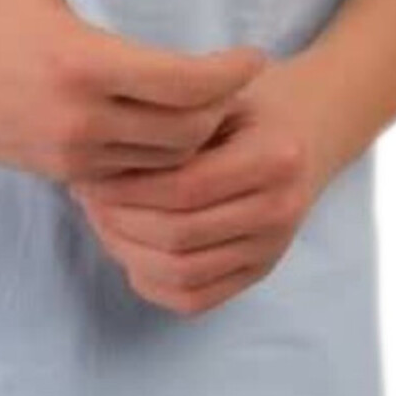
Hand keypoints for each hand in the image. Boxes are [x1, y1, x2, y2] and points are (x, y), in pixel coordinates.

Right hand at [0, 0, 267, 183]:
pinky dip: (155, 158)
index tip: (254, 57)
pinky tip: (162, 129)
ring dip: (194, 139)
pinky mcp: (55, 173)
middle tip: (236, 84)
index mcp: (82, 61)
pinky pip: (129, 176)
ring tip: (208, 107)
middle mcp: (78, 118)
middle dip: (222, 109)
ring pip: (162, 163)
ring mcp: (66, 153)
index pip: (186, 82)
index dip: (233, 73)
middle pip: (186, 131)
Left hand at [69, 57, 333, 314]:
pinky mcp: (260, 271)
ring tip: (102, 221)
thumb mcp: (218, 97)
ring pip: (182, 273)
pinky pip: (194, 299)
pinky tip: (129, 251)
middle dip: (119, 221)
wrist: (309, 128)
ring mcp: (274, 248)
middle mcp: (281, 209)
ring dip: (128, 253)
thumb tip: (101, 164)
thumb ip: (173, 128)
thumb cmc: (250, 106)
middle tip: (86, 198)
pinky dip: (151, 282)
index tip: (88, 174)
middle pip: (178, 235)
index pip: (184, 188)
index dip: (126, 188)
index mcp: (276, 158)